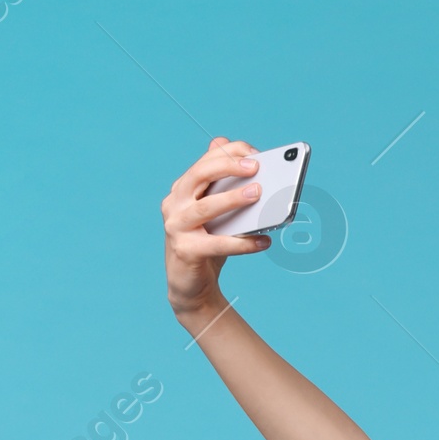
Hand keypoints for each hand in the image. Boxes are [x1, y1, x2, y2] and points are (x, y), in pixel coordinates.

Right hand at [162, 137, 270, 320]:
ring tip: (258, 194)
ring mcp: (176, 227)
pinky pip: (218, 244)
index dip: (230, 153)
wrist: (191, 286)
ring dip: (233, 198)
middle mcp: (175, 203)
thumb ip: (225, 189)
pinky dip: (242, 243)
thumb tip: (248, 163)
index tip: (256, 154)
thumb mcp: (216, 214)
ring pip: (206, 207)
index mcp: (182, 188)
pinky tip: (264, 241)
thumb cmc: (208, 244)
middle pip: (199, 174)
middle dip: (228, 166)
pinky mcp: (185, 251)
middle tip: (256, 166)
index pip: (205, 161)